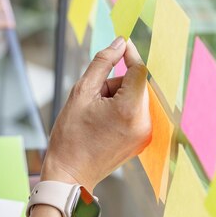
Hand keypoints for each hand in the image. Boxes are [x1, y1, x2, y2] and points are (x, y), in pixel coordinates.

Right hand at [42, 37, 151, 189]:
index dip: (129, 55)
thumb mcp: (81, 92)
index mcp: (129, 109)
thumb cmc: (71, 135)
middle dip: (115, 83)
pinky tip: (102, 123)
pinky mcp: (142, 141)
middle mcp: (144, 122)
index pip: (139, 70)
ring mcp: (145, 134)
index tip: (121, 45)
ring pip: (136, 98)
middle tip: (93, 98)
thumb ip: (102, 63)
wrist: (70, 174)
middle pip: (137, 85)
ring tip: (95, 114)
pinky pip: (136, 113)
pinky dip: (121, 110)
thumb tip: (120, 43)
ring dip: (117, 97)